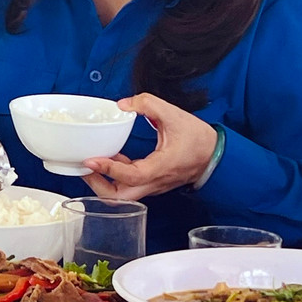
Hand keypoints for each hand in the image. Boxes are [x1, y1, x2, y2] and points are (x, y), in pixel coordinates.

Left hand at [81, 92, 217, 199]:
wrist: (216, 155)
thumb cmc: (199, 139)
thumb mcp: (174, 114)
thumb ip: (148, 104)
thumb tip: (124, 104)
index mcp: (161, 168)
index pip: (131, 176)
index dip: (109, 170)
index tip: (91, 160)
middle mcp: (155, 181)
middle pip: (120, 197)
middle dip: (98, 186)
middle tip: (85, 167)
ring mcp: (153, 184)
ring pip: (123, 194)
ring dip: (105, 181)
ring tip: (92, 163)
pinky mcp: (152, 181)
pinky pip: (129, 184)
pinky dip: (116, 174)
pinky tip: (111, 157)